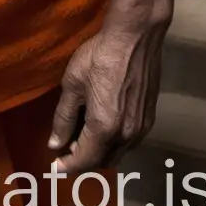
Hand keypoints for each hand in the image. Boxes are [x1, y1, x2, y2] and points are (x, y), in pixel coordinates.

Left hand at [48, 18, 167, 171]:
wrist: (135, 38)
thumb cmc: (99, 57)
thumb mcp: (72, 85)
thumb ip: (64, 118)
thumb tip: (55, 144)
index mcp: (104, 128)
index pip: (85, 160)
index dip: (68, 167)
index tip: (55, 166)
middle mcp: (126, 135)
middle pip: (103, 161)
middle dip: (84, 160)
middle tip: (68, 145)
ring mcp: (142, 128)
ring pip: (119, 153)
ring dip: (101, 152)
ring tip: (84, 134)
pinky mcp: (150, 118)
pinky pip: (130, 142)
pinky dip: (115, 142)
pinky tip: (104, 124)